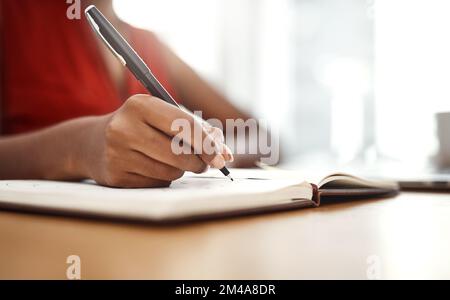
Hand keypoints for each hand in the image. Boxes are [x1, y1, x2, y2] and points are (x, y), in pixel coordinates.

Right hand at [78, 95, 232, 187]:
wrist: (92, 143)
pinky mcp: (116, 176)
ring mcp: (117, 154)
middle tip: (204, 163)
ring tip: (170, 160)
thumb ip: (196, 129)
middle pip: (180, 153)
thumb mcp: (163, 116)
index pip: (184, 125)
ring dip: (181, 170)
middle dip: (199, 161)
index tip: (222, 156)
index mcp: (140, 105)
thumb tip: (224, 153)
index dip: (207, 143)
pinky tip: (151, 168)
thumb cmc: (139, 127)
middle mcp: (125, 127)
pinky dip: (163, 178)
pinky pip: (157, 183)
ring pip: (171, 172)